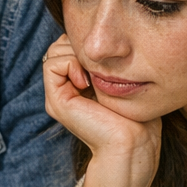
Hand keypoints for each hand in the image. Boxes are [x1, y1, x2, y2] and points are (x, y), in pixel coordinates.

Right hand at [42, 35, 161, 186]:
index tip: (107, 60)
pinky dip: (70, 63)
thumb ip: (107, 64)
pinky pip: (51, 64)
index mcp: (78, 86)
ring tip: (93, 75)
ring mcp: (58, 97)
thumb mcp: (121, 81)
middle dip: (79, 45)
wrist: (133, 142)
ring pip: (53, 52)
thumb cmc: (136, 116)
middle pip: (59, 46)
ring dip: (75, 54)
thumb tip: (102, 45)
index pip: (70, 46)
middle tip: (99, 66)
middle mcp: (65, 91)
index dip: (86, 43)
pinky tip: (87, 81)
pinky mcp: (56, 101)